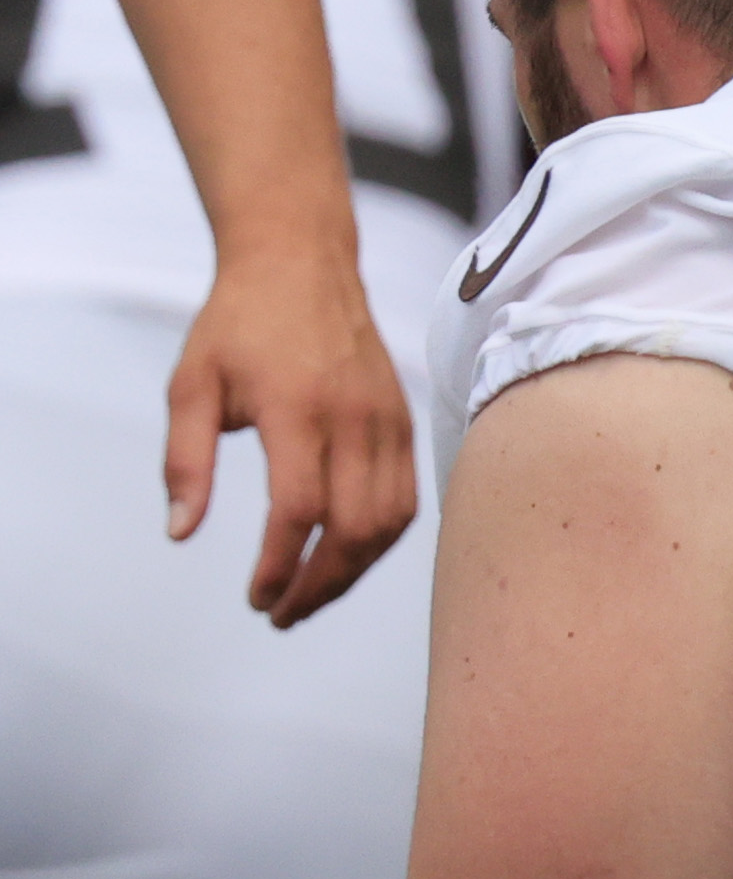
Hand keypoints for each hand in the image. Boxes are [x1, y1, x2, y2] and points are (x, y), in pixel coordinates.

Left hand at [166, 237, 417, 625]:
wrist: (303, 265)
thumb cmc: (238, 324)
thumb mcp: (190, 386)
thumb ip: (184, 461)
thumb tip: (182, 531)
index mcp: (296, 408)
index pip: (298, 508)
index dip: (280, 565)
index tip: (256, 598)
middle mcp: (354, 418)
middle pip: (355, 529)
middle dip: (320, 585)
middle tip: (282, 613)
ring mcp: (388, 422)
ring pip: (390, 523)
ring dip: (354, 571)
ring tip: (313, 593)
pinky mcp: (405, 423)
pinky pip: (406, 500)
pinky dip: (381, 541)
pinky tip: (347, 555)